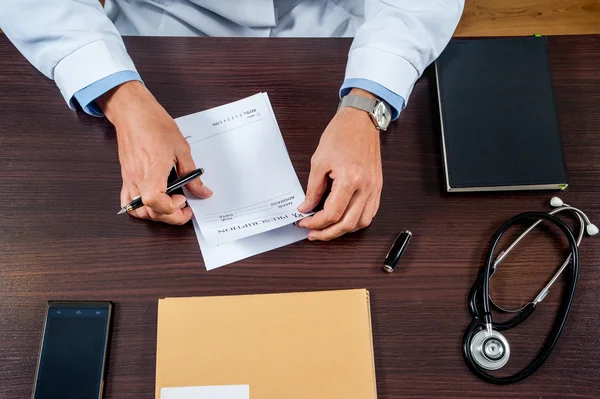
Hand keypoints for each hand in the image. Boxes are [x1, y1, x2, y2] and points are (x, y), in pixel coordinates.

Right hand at [98, 81, 212, 223]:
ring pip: (137, 210)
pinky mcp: (126, 176)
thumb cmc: (155, 125)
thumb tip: (202, 191)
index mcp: (152, 169)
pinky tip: (153, 203)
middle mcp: (137, 177)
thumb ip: (192, 174)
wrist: (134, 113)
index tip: (184, 200)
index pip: (155, 201)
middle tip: (185, 209)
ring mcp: (129, 178)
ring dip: (155, 215)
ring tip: (171, 207)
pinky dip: (140, 208)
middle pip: (148, 211)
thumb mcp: (181, 149)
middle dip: (170, 216)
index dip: (171, 207)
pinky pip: (127, 200)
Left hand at [297, 89, 382, 239]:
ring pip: (361, 222)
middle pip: (347, 223)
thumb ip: (312, 189)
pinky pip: (370, 212)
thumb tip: (307, 207)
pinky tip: (344, 219)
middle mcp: (365, 187)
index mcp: (350, 179)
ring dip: (344, 230)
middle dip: (328, 233)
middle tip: (313, 234)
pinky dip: (357, 221)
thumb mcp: (318, 161)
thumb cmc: (341, 134)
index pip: (332, 213)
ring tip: (328, 229)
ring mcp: (374, 188)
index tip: (304, 223)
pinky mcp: (377, 186)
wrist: (361, 120)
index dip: (315, 223)